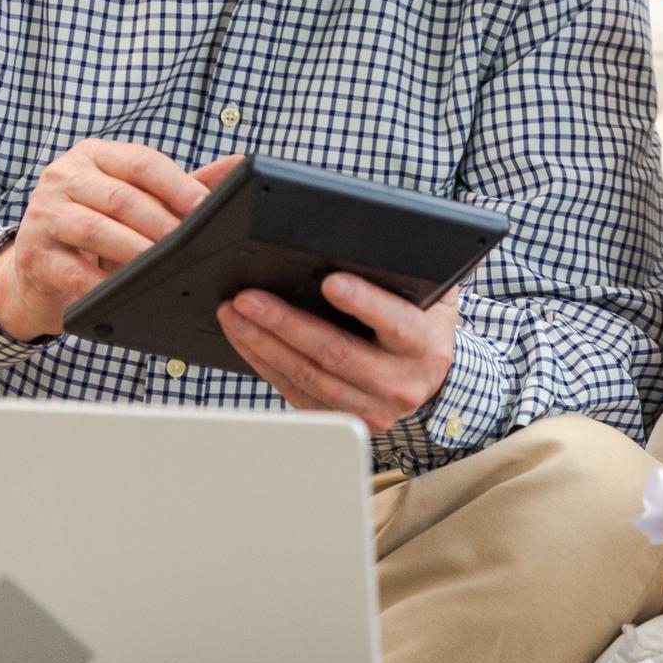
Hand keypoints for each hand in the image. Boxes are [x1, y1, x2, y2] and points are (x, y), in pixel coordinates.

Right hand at [0, 143, 242, 341]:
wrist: (36, 270)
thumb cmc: (95, 227)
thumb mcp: (135, 200)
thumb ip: (182, 184)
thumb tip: (238, 166)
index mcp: (94, 155)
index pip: (143, 162)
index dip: (179, 186)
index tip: (207, 210)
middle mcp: (64, 176)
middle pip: (122, 197)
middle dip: (163, 225)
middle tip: (193, 248)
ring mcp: (43, 213)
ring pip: (97, 230)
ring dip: (137, 252)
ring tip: (166, 269)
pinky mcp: (33, 254)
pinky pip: (73, 271)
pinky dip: (103, 284)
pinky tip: (125, 294)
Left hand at [218, 276, 460, 434]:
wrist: (426, 375)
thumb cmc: (420, 321)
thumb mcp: (428, 293)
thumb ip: (405, 274)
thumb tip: (365, 243)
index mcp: (424, 345)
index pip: (395, 322)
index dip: (363, 303)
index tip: (330, 282)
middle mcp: (400, 383)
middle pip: (335, 353)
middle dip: (285, 323)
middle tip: (249, 298)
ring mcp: (370, 408)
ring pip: (307, 376)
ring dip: (263, 344)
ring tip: (235, 314)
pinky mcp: (341, 419)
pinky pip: (294, 392)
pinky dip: (264, 364)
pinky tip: (246, 340)